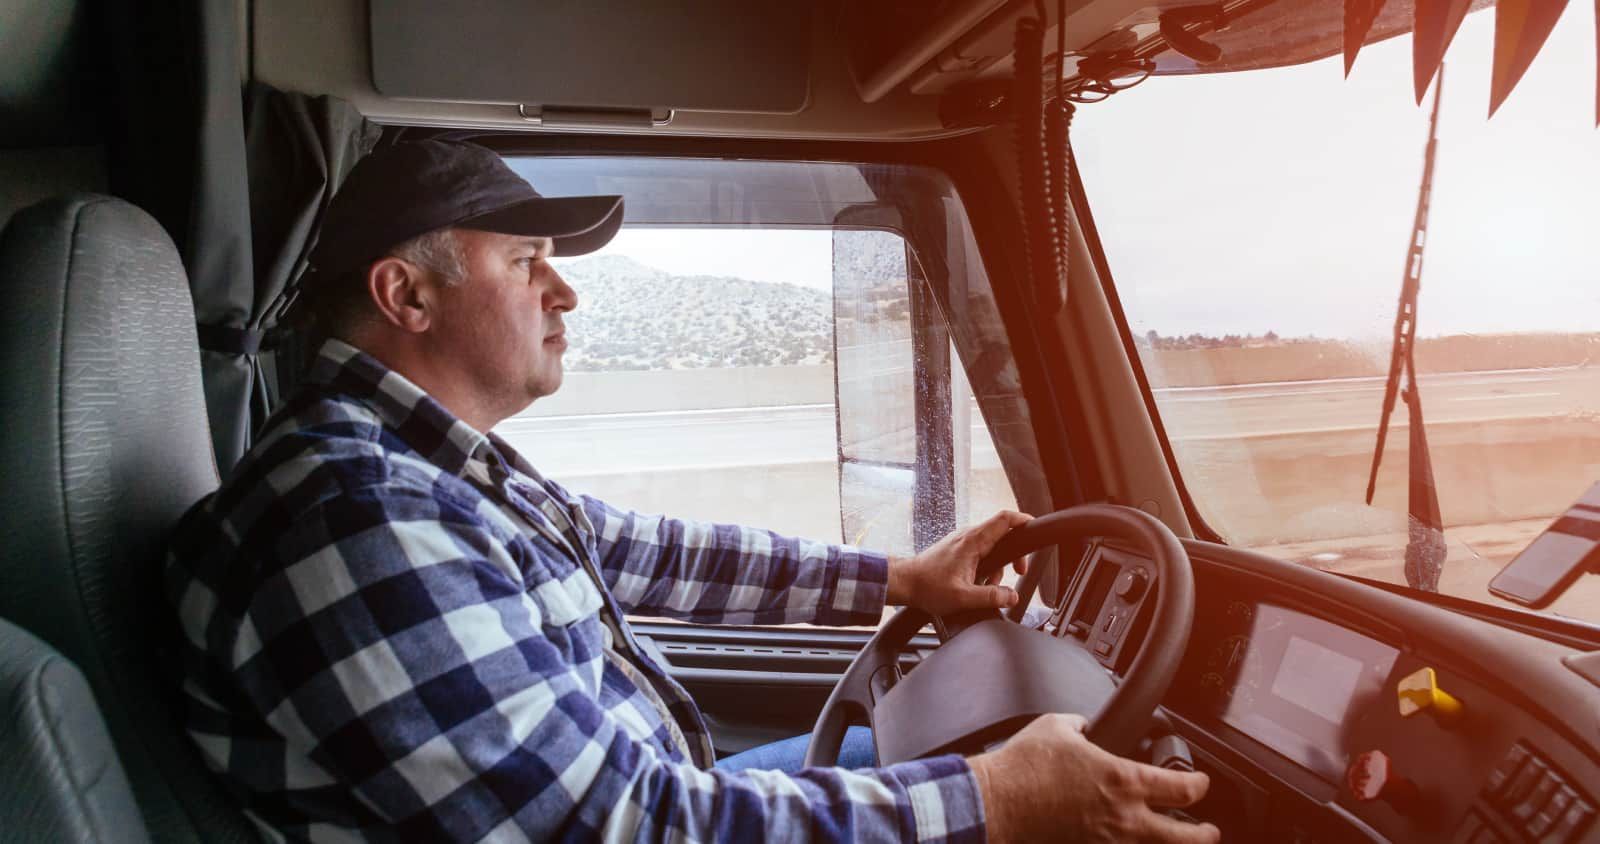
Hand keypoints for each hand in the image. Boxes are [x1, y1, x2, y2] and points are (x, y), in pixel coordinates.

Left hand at [886, 510, 1031, 615]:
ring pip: (992, 544)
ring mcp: (962, 541)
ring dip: (998, 563)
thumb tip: (1012, 596)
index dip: (1024, 520)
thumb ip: (991, 597)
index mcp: (973, 541)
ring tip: (989, 584)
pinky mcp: (957, 549)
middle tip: (1017, 572)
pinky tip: (978, 582)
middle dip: (1014, 553)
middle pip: (1003, 532)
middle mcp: (968, 536)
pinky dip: (986, 564)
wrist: (905, 583)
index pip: (1005, 519)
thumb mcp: (963, 597)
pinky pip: (981, 551)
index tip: (1035, 529)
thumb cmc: (928, 587)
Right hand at [969, 714, 1219, 842]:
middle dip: (1204, 835)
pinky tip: (1130, 841)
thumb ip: (1083, 726)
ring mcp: (1107, 841)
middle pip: (1185, 837)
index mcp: (1123, 780)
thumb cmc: (1024, 766)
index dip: (1200, 785)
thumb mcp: (1058, 726)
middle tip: (1210, 831)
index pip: (1183, 788)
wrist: (996, 801)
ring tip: (1176, 841)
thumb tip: (1086, 728)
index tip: (1200, 782)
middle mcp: (1124, 818)